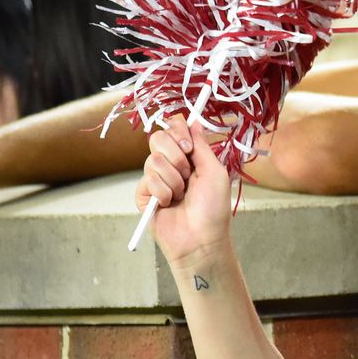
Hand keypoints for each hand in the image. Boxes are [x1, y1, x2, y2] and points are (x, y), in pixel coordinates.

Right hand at [135, 117, 231, 267]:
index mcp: (189, 157)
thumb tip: (194, 120)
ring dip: (174, 180)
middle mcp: (171, 164)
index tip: (188, 147)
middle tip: (188, 175)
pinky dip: (162, 192)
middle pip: (158, 138)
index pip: (174, 129)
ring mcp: (156, 178)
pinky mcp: (143, 194)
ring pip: (154, 160)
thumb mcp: (214, 172)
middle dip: (176, 157)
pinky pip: (147, 180)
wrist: (200, 238)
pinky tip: (168, 204)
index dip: (177, 131)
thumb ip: (202, 146)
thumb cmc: (213, 208)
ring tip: (181, 196)